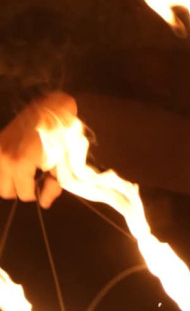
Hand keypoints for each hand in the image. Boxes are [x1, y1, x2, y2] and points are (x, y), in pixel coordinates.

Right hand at [0, 92, 75, 207]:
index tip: (46, 182)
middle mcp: (3, 158)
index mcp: (20, 164)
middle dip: (22, 188)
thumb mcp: (63, 162)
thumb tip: (44, 204)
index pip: (23, 194)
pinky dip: (6, 169)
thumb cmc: (62, 134)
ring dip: (11, 180)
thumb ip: (53, 185)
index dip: (38, 192)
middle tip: (35, 177)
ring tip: (26, 170)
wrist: (52, 107)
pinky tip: (18, 162)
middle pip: (6, 191)